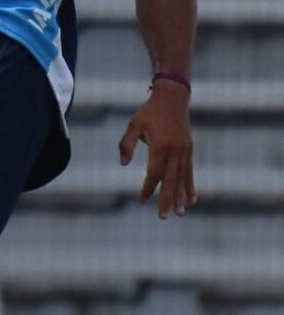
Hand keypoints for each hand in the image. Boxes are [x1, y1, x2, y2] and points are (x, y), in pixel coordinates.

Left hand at [117, 84, 195, 218]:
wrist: (173, 98)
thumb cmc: (149, 112)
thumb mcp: (133, 125)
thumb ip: (127, 144)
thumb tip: (124, 164)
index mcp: (160, 146)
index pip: (154, 173)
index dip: (148, 187)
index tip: (142, 200)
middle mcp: (175, 151)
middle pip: (170, 180)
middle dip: (166, 199)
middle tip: (163, 216)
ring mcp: (185, 151)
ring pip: (182, 178)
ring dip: (180, 196)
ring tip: (180, 213)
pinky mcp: (189, 150)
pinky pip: (189, 172)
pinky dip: (190, 186)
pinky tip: (191, 199)